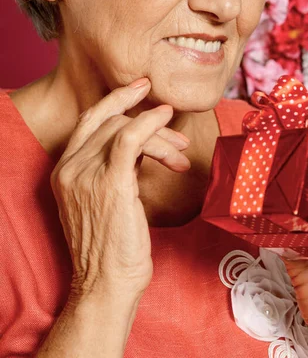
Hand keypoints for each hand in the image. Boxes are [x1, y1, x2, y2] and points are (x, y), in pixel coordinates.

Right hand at [50, 78, 190, 301]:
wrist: (107, 284)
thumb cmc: (112, 246)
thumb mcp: (102, 199)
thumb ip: (112, 167)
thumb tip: (142, 142)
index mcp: (63, 170)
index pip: (88, 120)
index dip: (115, 99)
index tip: (141, 88)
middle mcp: (69, 168)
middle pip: (112, 122)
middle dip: (150, 124)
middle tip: (177, 138)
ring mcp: (87, 174)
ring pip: (126, 129)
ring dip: (160, 135)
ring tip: (179, 155)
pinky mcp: (110, 182)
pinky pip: (131, 137)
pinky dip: (151, 124)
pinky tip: (167, 121)